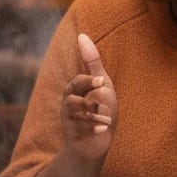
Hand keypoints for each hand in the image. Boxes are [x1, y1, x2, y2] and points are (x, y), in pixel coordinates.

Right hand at [60, 34, 116, 160]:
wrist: (96, 141)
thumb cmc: (100, 108)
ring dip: (93, 116)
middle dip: (88, 100)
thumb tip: (82, 35)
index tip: (102, 82)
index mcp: (74, 90)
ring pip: (74, 114)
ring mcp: (69, 121)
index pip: (78, 82)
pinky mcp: (72, 136)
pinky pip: (78, 131)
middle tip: (102, 102)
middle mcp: (68, 104)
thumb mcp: (101, 84)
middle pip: (71, 97)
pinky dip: (92, 130)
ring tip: (108, 120)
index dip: (89, 81)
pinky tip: (103, 130)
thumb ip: (92, 62)